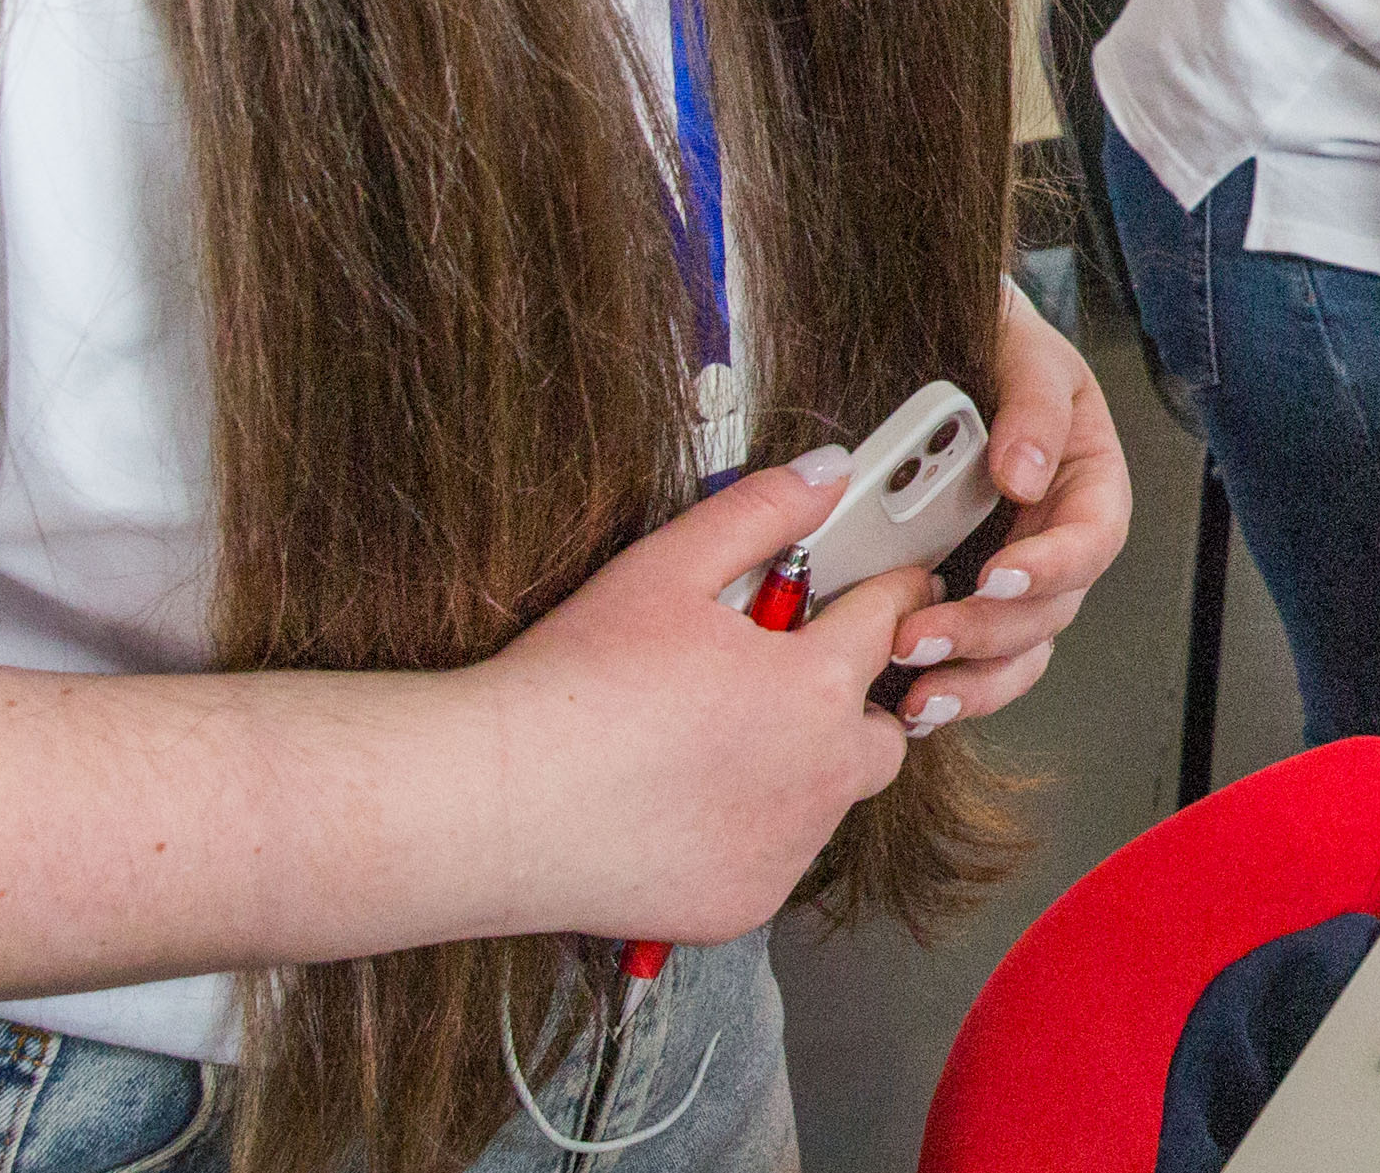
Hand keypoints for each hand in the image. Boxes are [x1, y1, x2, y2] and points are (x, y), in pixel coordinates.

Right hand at [462, 447, 922, 945]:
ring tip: (718, 742)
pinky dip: (750, 834)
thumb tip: (829, 475)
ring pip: (830, 799)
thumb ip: (760, 513)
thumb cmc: (569, 689)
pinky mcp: (744, 903)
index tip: (886, 590)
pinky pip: (775, 859)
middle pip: (883, 729)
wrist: (490, 808)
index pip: (890, 622)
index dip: (889, 593)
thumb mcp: (665, 568)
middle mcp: (820, 775)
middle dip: (854, 700)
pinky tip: (683, 807)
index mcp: (815, 687)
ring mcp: (786, 848)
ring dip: (802, 768)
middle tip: (788, 680)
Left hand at [887, 284, 1134, 740]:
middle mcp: (1053, 536)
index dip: (1051, 567)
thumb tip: (1028, 473)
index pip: (1092, 539)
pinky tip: (904, 701)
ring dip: (970, 679)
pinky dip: (946, 686)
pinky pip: (971, 661)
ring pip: (1015, 652)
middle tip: (921, 635)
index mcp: (1086, 480)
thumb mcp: (1023, 346)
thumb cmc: (990, 341)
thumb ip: (1034, 402)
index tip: (999, 576)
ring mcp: (1008, 573)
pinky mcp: (962, 596)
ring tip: (915, 690)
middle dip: (987, 633)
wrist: (925, 339)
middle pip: (1048, 611)